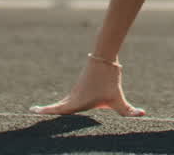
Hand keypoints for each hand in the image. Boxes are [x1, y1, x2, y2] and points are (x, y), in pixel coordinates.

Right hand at [30, 56, 145, 117]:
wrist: (104, 57)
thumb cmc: (109, 79)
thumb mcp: (118, 99)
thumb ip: (128, 110)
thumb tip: (141, 115)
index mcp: (77, 102)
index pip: (59, 110)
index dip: (46, 112)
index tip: (32, 111)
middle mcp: (73, 97)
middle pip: (58, 108)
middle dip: (46, 112)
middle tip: (33, 113)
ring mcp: (76, 92)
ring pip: (62, 103)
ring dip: (52, 109)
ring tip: (40, 113)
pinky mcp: (81, 88)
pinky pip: (68, 99)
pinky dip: (61, 104)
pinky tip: (61, 107)